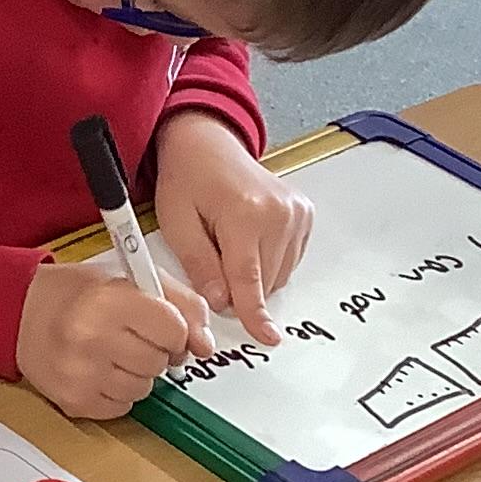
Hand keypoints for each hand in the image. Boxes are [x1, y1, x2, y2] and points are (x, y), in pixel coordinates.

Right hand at [17, 258, 211, 420]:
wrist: (19, 312)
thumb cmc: (77, 292)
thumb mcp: (131, 277)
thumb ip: (180, 303)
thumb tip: (205, 345)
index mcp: (108, 300)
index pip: (174, 329)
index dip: (174, 329)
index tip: (161, 325)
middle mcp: (92, 338)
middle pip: (160, 362)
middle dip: (154, 350)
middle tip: (130, 336)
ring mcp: (81, 374)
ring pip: (144, 388)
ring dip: (137, 373)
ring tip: (112, 352)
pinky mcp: (73, 401)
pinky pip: (122, 408)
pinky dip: (118, 392)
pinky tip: (99, 370)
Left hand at [154, 110, 315, 345]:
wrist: (208, 144)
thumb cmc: (187, 179)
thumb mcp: (176, 223)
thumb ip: (199, 265)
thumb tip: (220, 301)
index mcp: (244, 214)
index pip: (249, 278)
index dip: (254, 312)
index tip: (266, 336)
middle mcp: (278, 213)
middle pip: (264, 280)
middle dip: (238, 285)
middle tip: (212, 257)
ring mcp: (295, 212)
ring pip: (279, 274)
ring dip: (254, 273)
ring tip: (229, 240)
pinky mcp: (304, 213)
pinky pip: (289, 259)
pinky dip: (268, 260)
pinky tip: (247, 238)